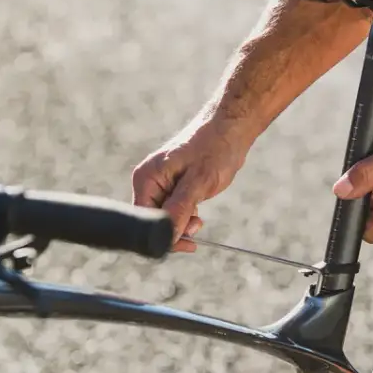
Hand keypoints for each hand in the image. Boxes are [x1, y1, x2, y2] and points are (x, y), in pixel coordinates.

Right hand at [131, 118, 253, 252]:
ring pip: (164, 218)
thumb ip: (180, 210)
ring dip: (182, 223)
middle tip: (197, 225)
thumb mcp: (198, 182)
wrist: (229, 129)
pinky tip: (197, 209)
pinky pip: (172, 211)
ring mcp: (159, 185)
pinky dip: (185, 216)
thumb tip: (168, 237)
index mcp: (146, 178)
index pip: (143, 219)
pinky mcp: (171, 187)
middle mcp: (148, 182)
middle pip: (152, 221)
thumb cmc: (215, 149)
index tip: (187, 242)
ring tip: (199, 216)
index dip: (163, 235)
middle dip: (174, 229)